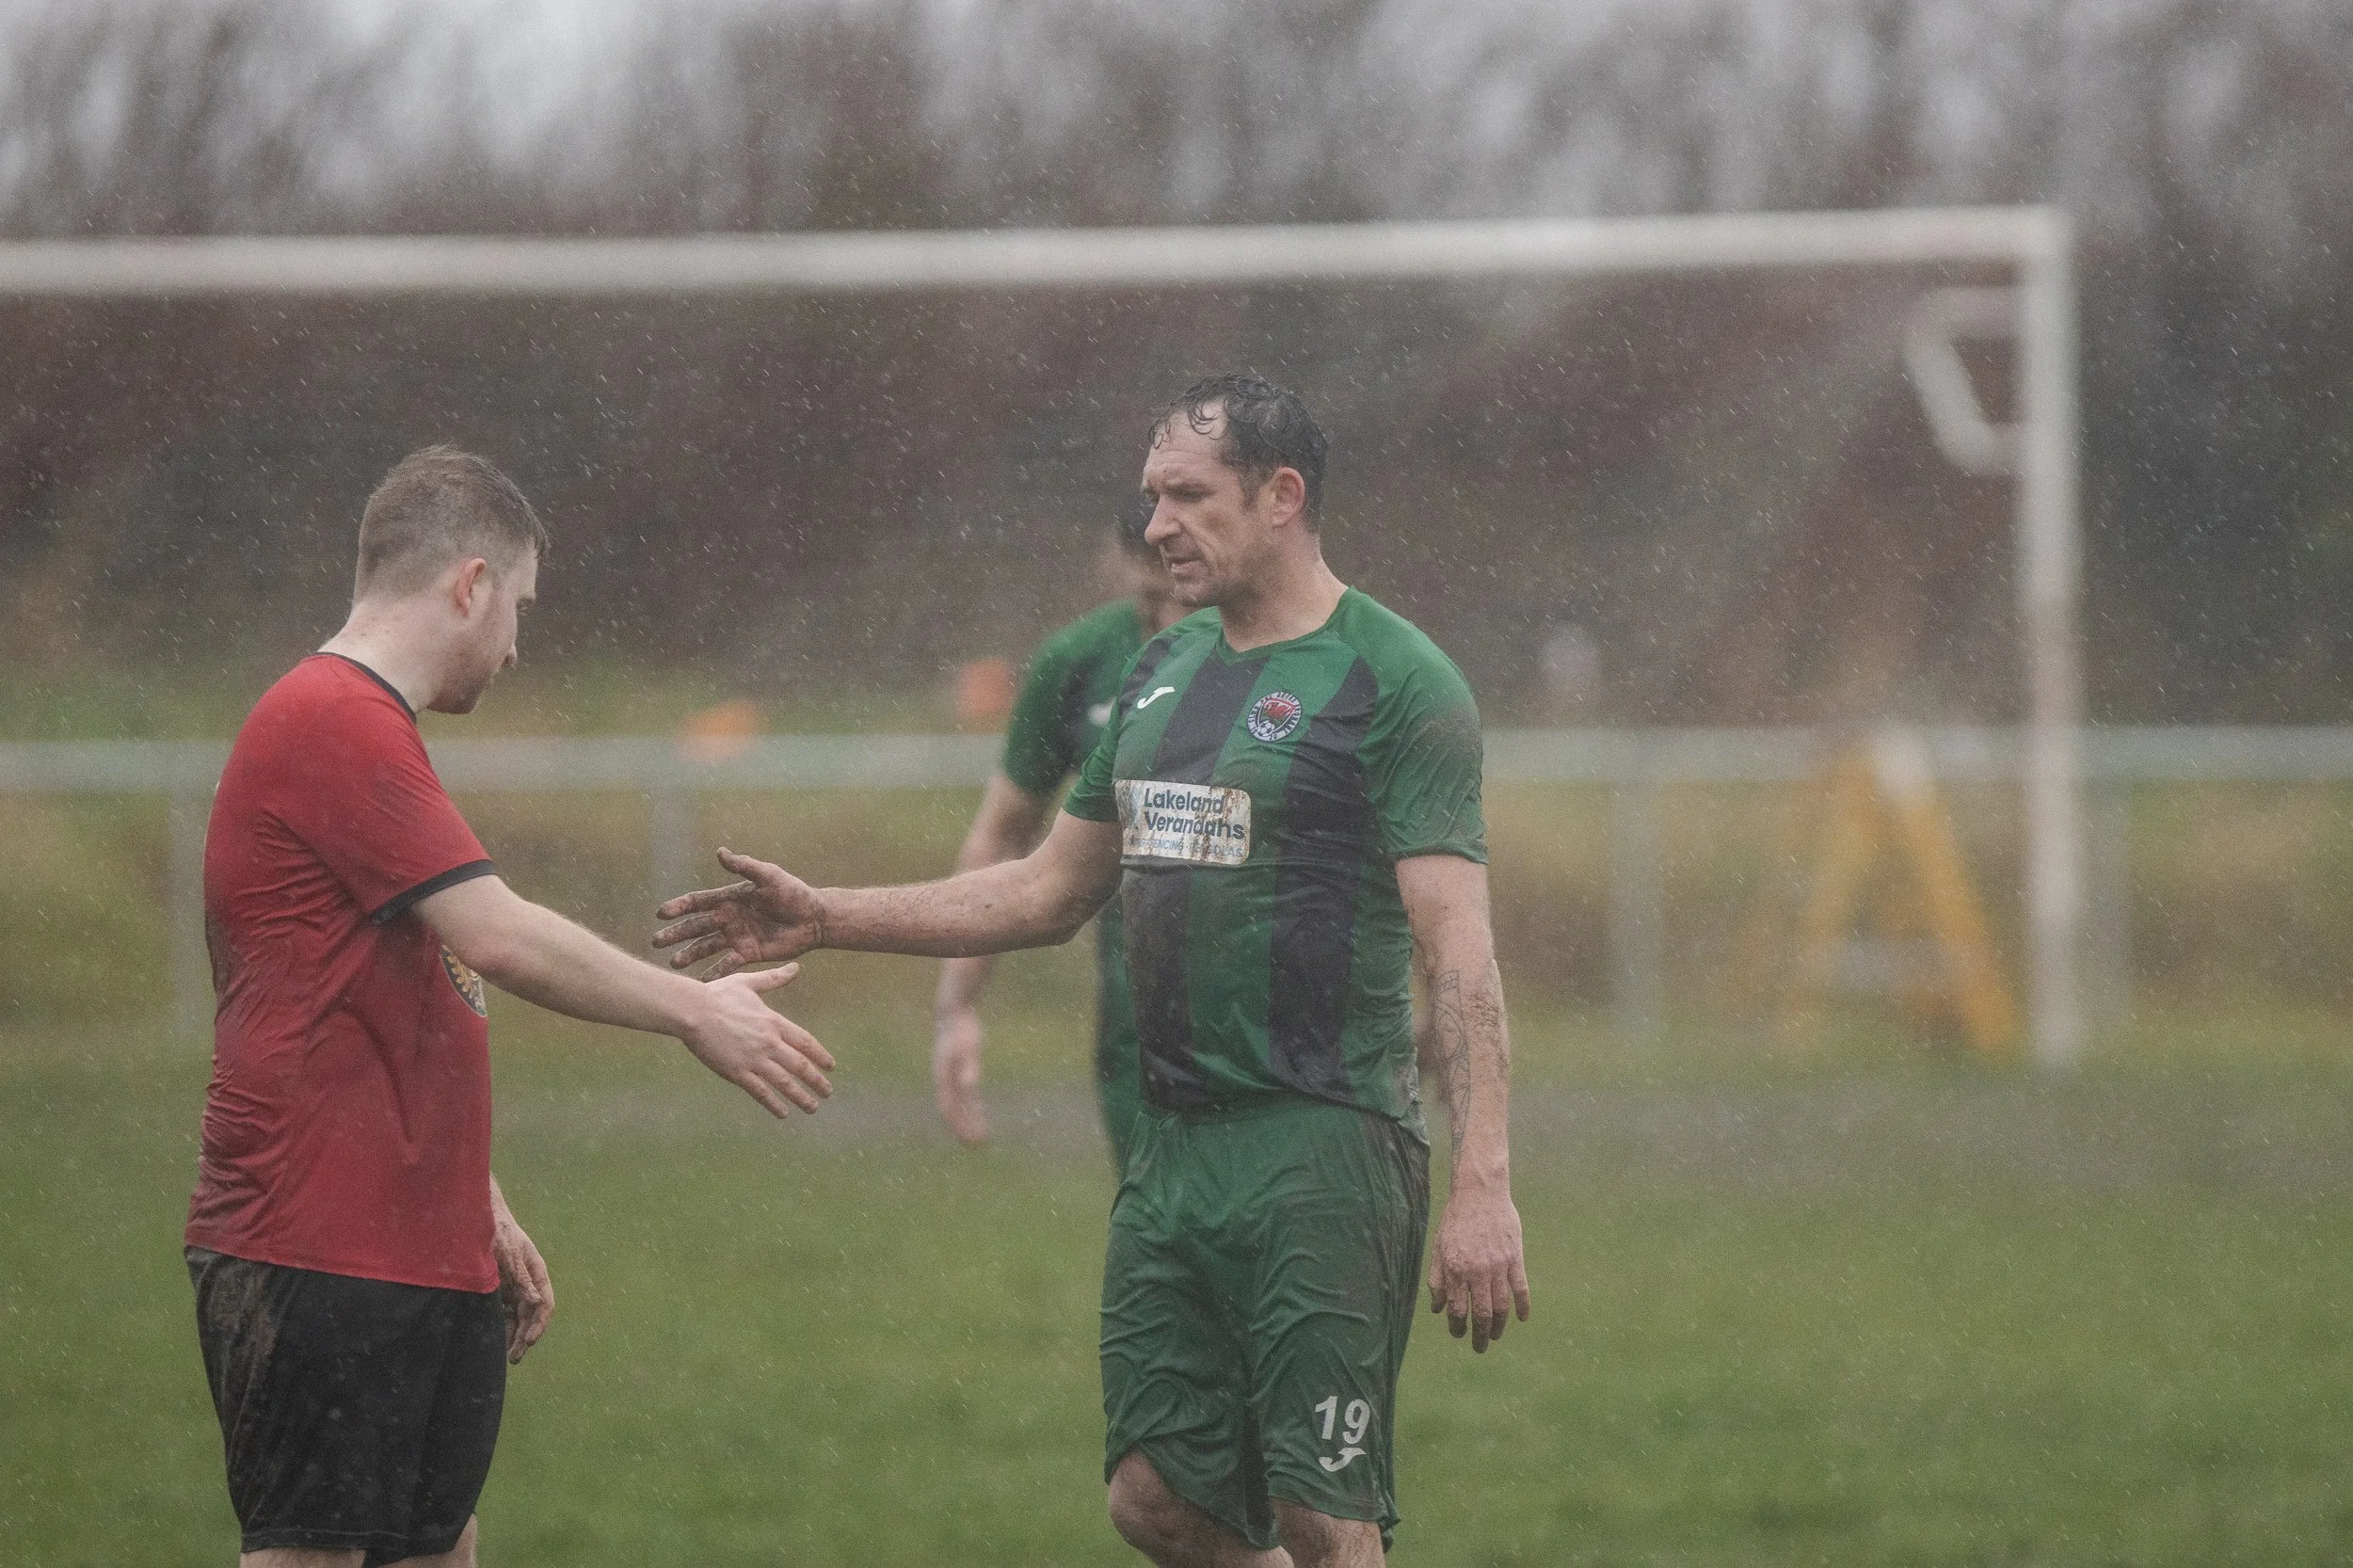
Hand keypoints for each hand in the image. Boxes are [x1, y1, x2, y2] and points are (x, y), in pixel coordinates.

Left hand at [490, 1200, 552, 1364]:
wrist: (477, 1218)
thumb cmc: (498, 1232)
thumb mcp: (510, 1255)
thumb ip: (522, 1278)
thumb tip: (535, 1301)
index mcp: (536, 1272)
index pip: (544, 1303)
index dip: (539, 1324)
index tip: (529, 1341)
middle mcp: (526, 1282)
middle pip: (530, 1315)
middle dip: (524, 1337)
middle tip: (515, 1358)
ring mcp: (511, 1286)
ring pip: (516, 1317)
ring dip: (512, 1336)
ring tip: (505, 1355)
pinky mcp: (496, 1290)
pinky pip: (501, 1312)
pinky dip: (500, 1326)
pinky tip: (494, 1340)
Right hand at [654, 848, 822, 976]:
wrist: (814, 918)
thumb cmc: (793, 893)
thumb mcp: (769, 876)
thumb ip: (745, 866)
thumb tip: (720, 852)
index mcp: (730, 899)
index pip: (699, 903)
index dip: (680, 907)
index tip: (661, 914)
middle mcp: (729, 918)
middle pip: (696, 927)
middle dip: (676, 934)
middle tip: (656, 942)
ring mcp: (737, 937)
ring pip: (706, 947)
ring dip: (690, 955)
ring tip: (674, 964)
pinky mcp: (748, 954)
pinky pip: (727, 965)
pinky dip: (715, 973)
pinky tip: (702, 983)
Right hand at [680, 960, 837, 1117]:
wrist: (692, 1011)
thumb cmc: (718, 994)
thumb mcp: (749, 983)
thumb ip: (774, 978)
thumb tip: (796, 967)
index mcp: (773, 1022)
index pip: (805, 1042)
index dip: (821, 1056)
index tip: (831, 1066)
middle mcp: (769, 1043)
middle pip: (800, 1065)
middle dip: (817, 1081)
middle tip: (828, 1092)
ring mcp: (754, 1059)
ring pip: (784, 1083)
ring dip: (801, 1096)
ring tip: (813, 1107)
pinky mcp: (737, 1072)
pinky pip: (760, 1092)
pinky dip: (774, 1104)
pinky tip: (783, 1113)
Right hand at [932, 1004, 989, 1145]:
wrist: (953, 1012)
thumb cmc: (962, 1029)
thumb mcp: (968, 1047)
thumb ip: (968, 1066)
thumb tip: (969, 1086)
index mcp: (944, 1077)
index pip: (949, 1108)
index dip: (958, 1125)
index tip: (971, 1139)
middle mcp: (944, 1080)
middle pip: (952, 1110)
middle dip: (963, 1128)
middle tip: (978, 1145)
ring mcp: (949, 1076)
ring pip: (958, 1105)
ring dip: (968, 1120)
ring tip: (981, 1136)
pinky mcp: (958, 1071)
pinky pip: (964, 1095)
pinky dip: (972, 1107)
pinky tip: (980, 1115)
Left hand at [1426, 1180, 1530, 1352]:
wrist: (1480, 1193)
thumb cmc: (1456, 1221)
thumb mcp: (1438, 1249)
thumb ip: (1437, 1280)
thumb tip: (1437, 1309)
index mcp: (1456, 1270)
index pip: (1458, 1310)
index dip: (1458, 1327)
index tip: (1458, 1335)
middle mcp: (1477, 1272)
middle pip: (1482, 1314)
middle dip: (1480, 1335)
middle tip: (1480, 1348)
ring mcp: (1498, 1266)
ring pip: (1502, 1306)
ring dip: (1500, 1326)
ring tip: (1496, 1336)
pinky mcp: (1515, 1258)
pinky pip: (1521, 1289)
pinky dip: (1523, 1306)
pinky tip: (1522, 1318)